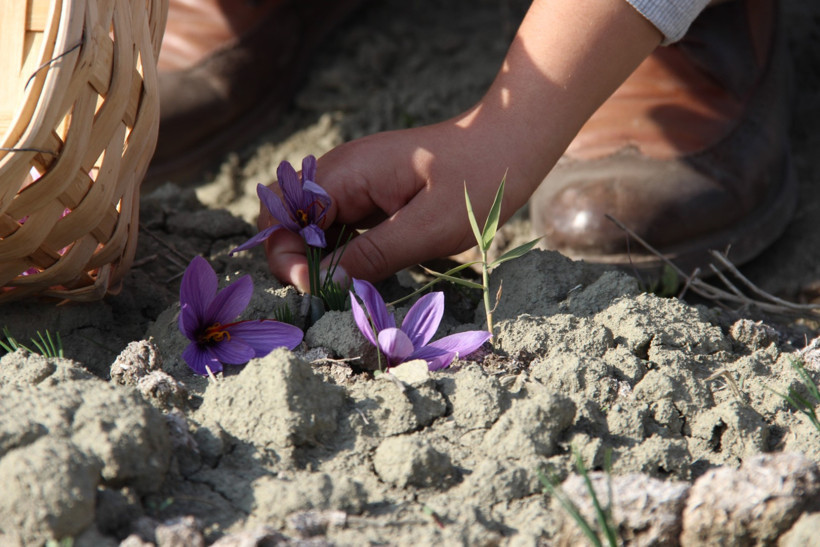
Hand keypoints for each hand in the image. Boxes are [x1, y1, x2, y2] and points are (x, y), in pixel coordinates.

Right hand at [260, 0, 659, 290]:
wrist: (511, 144)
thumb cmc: (477, 180)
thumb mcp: (428, 227)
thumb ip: (374, 255)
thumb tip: (328, 282)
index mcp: (347, 172)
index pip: (285, 215)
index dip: (288, 255)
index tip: (315, 289)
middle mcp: (342, 171)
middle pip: (289, 218)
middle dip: (295, 258)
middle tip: (325, 292)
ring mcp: (356, 180)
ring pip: (312, 224)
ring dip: (318, 257)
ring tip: (342, 287)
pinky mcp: (372, 191)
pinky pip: (340, 223)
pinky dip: (341, 249)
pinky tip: (359, 269)